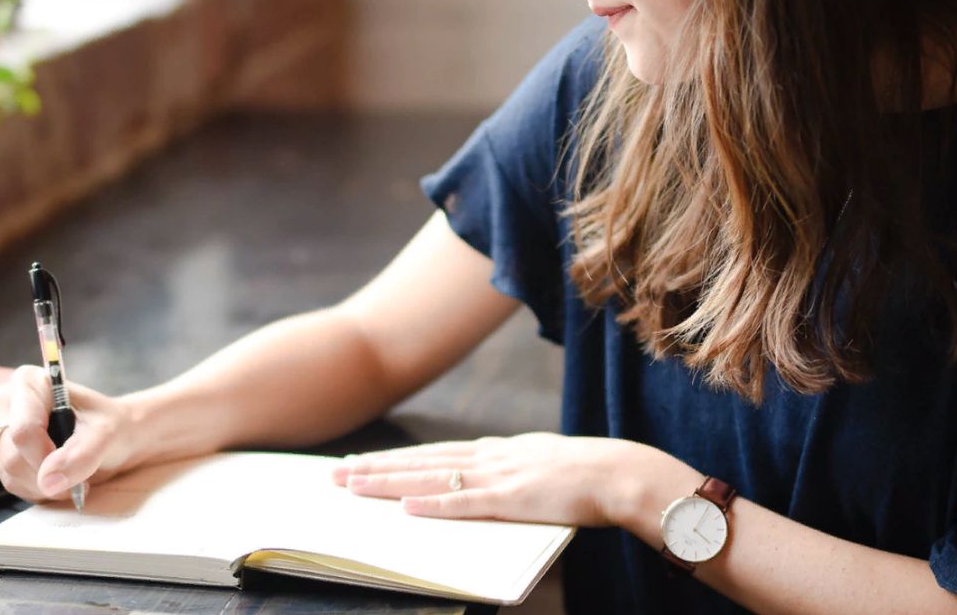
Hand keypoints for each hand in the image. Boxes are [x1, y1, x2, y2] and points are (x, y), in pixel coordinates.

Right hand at [0, 365, 133, 502]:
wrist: (114, 437)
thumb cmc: (111, 425)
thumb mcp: (107, 434)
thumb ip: (81, 455)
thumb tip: (48, 481)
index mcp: (28, 383)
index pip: (23, 431)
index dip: (46, 457)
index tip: (74, 466)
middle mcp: (6, 402)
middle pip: (13, 456)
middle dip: (49, 474)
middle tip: (81, 473)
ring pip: (10, 474)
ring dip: (46, 485)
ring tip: (74, 474)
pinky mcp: (1, 454)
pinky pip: (13, 483)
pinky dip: (40, 489)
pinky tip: (60, 478)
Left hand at [330, 432, 674, 526]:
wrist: (621, 474)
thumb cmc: (588, 475)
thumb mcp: (542, 465)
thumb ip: (512, 472)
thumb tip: (490, 481)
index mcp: (497, 450)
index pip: (434, 453)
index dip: (395, 459)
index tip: (362, 463)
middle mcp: (490, 457)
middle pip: (420, 460)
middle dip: (375, 467)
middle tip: (335, 474)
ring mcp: (499, 476)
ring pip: (431, 477)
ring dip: (389, 481)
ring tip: (352, 485)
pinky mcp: (512, 499)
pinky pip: (464, 503)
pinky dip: (432, 504)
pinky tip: (404, 506)